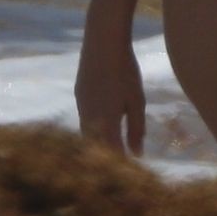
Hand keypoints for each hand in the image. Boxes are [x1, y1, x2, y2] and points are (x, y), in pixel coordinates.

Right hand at [75, 32, 146, 156]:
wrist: (102, 41)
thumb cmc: (125, 71)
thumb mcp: (137, 101)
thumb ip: (136, 129)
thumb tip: (137, 154)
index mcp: (106, 122)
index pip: (112, 154)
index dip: (120, 165)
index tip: (130, 174)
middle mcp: (89, 117)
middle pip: (96, 148)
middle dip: (106, 157)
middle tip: (120, 164)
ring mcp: (81, 105)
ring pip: (87, 133)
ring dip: (98, 142)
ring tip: (112, 146)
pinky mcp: (79, 94)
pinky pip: (84, 118)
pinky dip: (93, 127)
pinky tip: (103, 123)